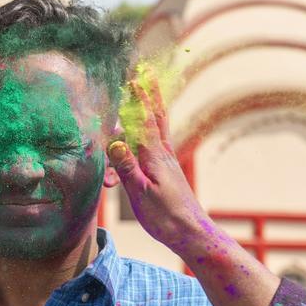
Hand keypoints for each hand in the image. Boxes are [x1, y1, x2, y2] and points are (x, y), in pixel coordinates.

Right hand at [107, 74, 210, 248]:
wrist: (191, 233)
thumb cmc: (165, 217)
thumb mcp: (141, 194)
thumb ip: (128, 167)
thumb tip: (114, 141)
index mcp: (154, 157)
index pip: (143, 122)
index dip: (137, 100)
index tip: (133, 78)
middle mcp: (163, 154)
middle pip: (156, 117)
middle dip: (150, 94)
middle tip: (147, 72)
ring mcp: (168, 162)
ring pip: (159, 128)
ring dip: (152, 108)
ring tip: (148, 93)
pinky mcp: (170, 172)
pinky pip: (158, 143)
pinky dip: (153, 130)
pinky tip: (150, 133)